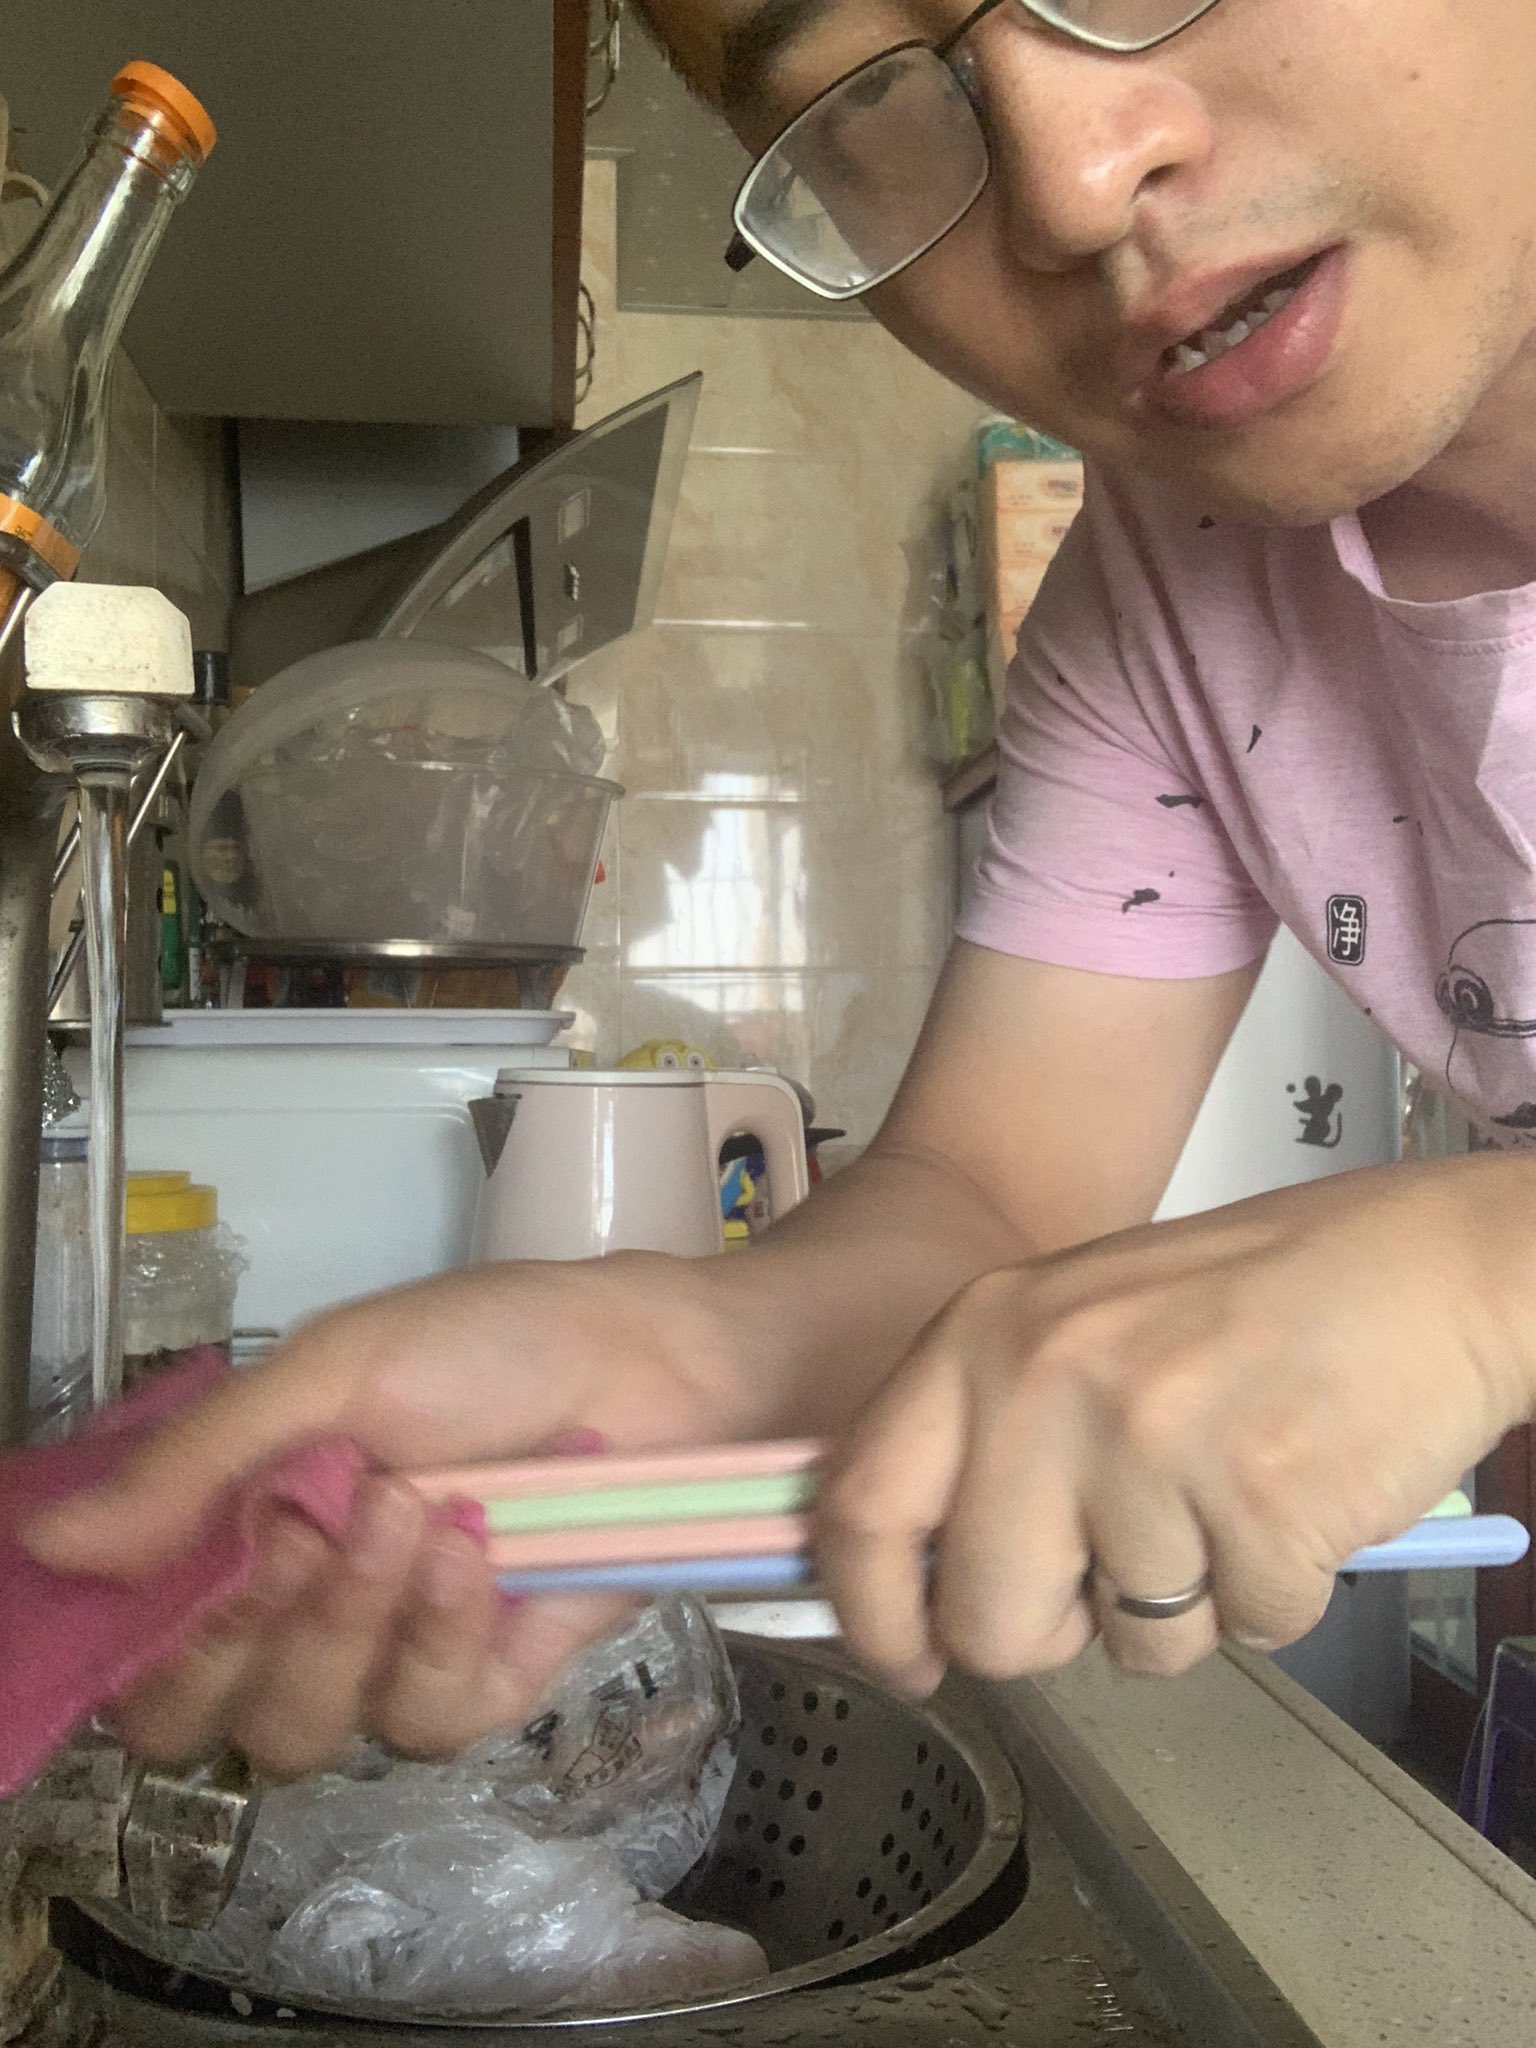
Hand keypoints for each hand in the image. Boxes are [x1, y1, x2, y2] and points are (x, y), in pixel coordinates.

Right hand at [22, 1254, 733, 1776]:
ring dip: (350, 1619)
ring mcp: (389, 1648)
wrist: (653, 1362)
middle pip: (197, 1716)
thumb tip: (48, 1547)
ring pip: (301, 1730)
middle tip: (310, 1524)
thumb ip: (198, 1463)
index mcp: (246, 1524)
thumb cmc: (493, 1343)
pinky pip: (422, 1721)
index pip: (137, 1646)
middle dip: (247, 1626)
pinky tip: (480, 1554)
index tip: (182, 1570)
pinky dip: (442, 1635)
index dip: (136, 1638)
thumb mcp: (333, 1371)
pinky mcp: (483, 1679)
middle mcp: (301, 1603)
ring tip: (415, 1510)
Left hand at [814, 1155, 1535, 1692]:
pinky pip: (1244, 1630)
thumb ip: (987, 1439)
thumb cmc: (1249, 1301)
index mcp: (982, 1332)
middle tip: (1118, 1574)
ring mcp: (1150, 1442)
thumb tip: (924, 1585)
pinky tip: (1295, 1499)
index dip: (873, 1614)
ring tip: (1230, 1495)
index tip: (908, 1660)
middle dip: (1051, 1633)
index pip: (862, 1506)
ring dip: (1186, 1605)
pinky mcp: (1258, 1501)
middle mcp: (1045, 1381)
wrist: (1425, 1264)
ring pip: (1129, 1643)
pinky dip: (1277, 1593)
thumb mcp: (1074, 1326)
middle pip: (987, 1618)